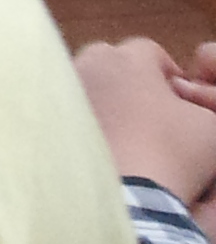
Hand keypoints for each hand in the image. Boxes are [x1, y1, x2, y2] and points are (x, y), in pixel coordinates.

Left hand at [77, 37, 215, 201]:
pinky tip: (98, 142)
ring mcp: (61, 89)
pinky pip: (64, 108)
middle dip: (129, 77)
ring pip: (85, 82)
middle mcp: (88, 64)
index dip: (168, 71)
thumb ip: (198, 103)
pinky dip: (80, 118)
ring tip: (122, 128)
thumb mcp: (209, 126)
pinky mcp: (44, 116)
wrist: (124, 194)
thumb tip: (182, 102)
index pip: (149, 50)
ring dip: (103, 97)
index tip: (179, 97)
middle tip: (148, 110)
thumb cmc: (171, 152)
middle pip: (110, 60)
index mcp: (128, 58)